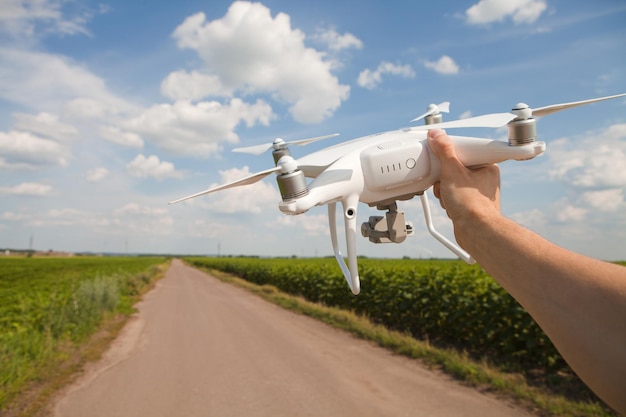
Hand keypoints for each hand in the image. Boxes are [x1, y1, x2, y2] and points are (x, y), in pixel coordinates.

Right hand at [427, 129, 501, 247]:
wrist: (476, 232)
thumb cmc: (472, 205)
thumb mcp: (453, 172)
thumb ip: (444, 151)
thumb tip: (437, 135)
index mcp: (486, 166)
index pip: (463, 152)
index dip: (448, 155)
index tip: (439, 155)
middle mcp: (483, 178)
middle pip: (454, 167)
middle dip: (443, 176)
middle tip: (444, 181)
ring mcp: (476, 192)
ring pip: (451, 182)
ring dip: (444, 189)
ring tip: (448, 196)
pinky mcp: (469, 204)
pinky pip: (452, 195)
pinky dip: (447, 199)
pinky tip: (450, 205)